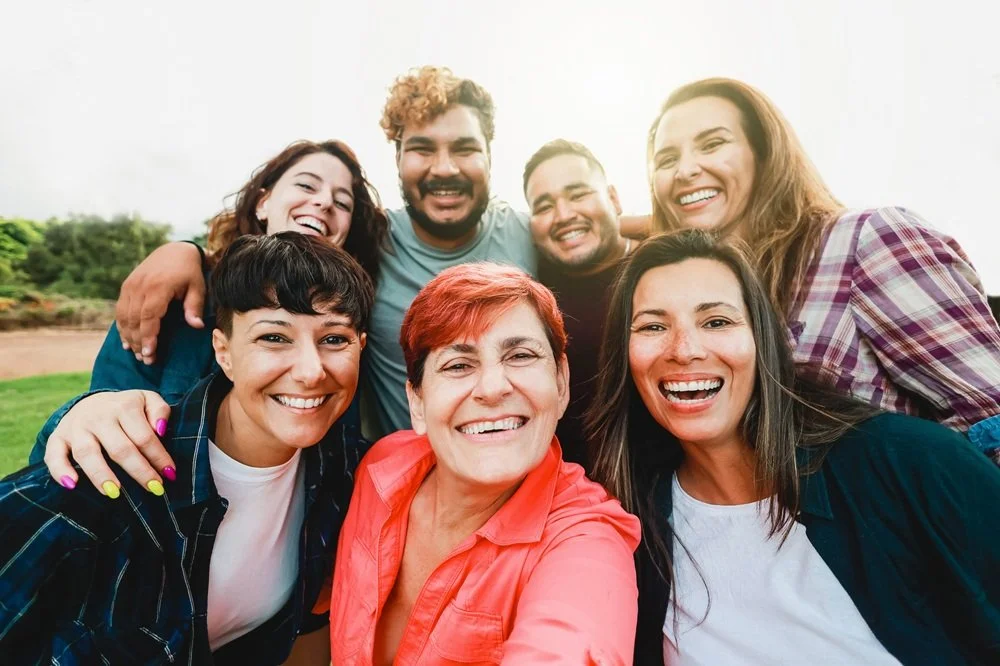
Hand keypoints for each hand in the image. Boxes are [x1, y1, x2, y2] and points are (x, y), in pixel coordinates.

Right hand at [44, 391, 177, 497]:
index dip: (159, 458)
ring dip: (101, 474)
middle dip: (139, 471)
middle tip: (154, 489)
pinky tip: (72, 484)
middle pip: (120, 448)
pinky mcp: (58, 437)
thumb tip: (160, 429)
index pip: (145, 437)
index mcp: (124, 406)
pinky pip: (54, 454)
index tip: (170, 475)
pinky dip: (60, 469)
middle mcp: (99, 416)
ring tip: (115, 492)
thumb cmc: (126, 408)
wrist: (91, 400)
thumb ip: (160, 410)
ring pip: (87, 452)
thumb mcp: (147, 399)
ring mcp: (76, 427)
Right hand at [117, 242, 206, 363]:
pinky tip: (127, 341)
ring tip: (137, 354)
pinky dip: (122, 326)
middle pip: (134, 320)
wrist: (174, 250)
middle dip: (138, 342)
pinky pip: (120, 310)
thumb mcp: (197, 287)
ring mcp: (130, 285)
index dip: (147, 336)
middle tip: (146, 360)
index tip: (150, 353)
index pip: (149, 316)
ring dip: (129, 337)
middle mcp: (140, 286)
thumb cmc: (189, 271)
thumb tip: (196, 326)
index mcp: (158, 286)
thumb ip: (194, 306)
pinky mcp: (126, 286)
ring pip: (124, 316)